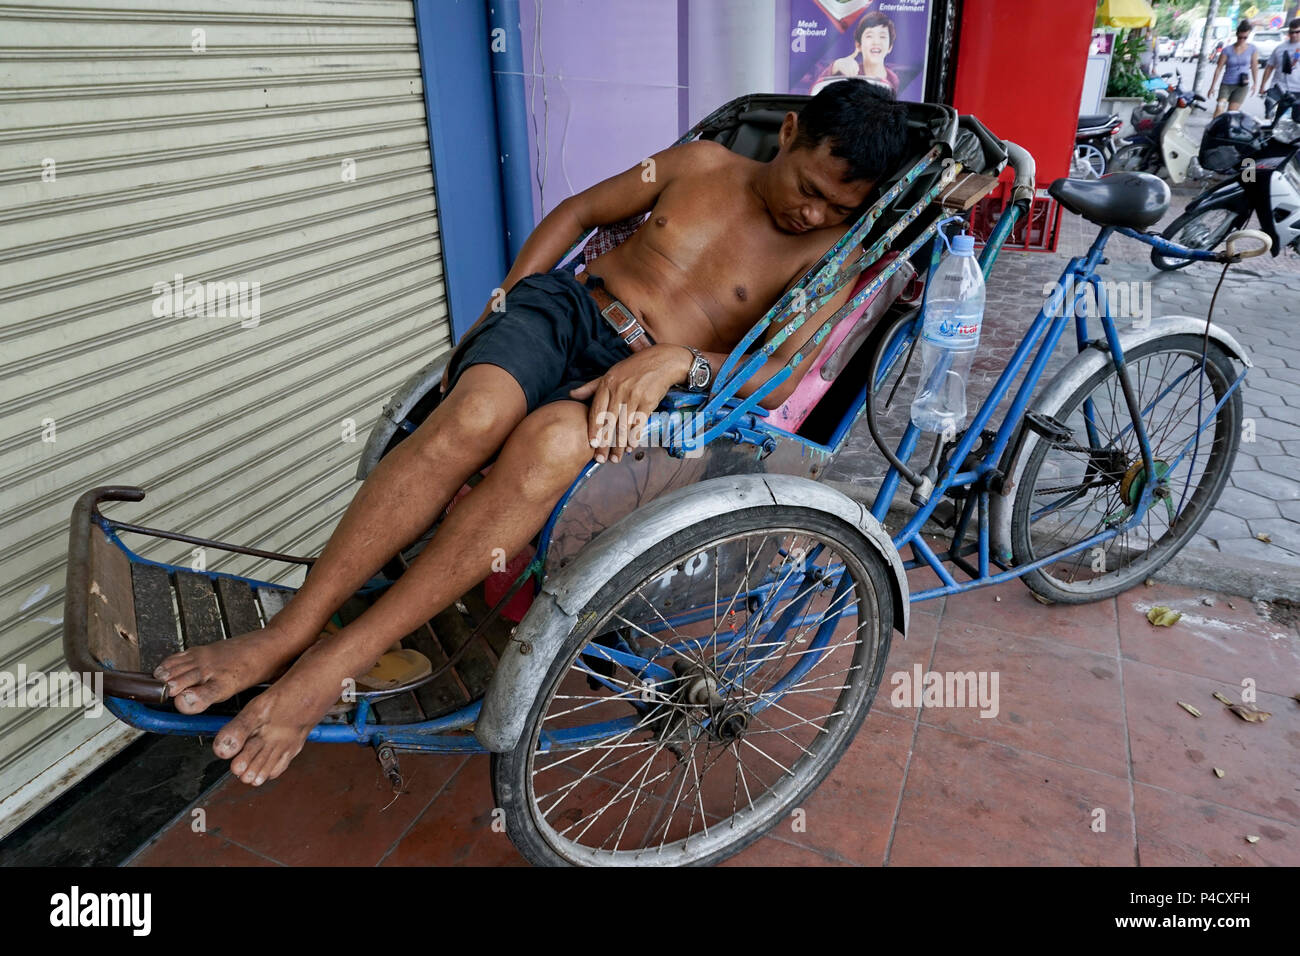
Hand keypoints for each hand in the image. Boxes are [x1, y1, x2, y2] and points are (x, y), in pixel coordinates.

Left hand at [569, 344, 691, 462]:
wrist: (662, 361)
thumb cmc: (634, 368)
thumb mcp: (611, 373)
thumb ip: (591, 387)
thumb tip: (572, 394)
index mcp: (607, 384)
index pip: (597, 410)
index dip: (593, 429)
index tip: (591, 445)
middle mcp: (619, 390)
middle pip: (609, 422)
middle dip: (605, 443)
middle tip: (601, 459)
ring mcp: (634, 396)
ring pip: (624, 425)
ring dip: (620, 445)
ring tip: (616, 458)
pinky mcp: (648, 401)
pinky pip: (639, 423)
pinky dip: (634, 437)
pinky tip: (631, 447)